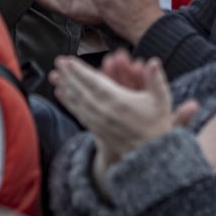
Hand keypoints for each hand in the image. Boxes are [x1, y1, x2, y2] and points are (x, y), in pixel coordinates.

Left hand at [50, 52, 197, 166]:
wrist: (152, 156)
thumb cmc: (157, 124)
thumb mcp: (161, 100)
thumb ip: (155, 79)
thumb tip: (153, 61)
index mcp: (118, 102)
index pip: (93, 83)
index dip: (79, 71)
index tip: (67, 60)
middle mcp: (105, 112)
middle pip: (81, 91)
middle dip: (68, 75)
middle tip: (57, 63)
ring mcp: (99, 123)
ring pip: (78, 102)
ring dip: (65, 87)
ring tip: (55, 76)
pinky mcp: (97, 131)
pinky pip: (79, 114)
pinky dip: (69, 103)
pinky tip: (61, 94)